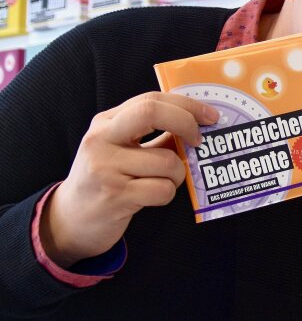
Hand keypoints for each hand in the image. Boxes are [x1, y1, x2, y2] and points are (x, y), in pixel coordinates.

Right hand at [40, 92, 218, 266]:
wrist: (71, 219)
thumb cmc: (106, 180)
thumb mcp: (122, 149)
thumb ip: (153, 134)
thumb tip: (198, 123)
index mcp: (106, 122)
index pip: (151, 100)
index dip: (186, 105)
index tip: (210, 116)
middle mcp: (101, 139)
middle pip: (152, 113)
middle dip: (186, 123)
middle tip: (199, 140)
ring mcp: (106, 167)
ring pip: (167, 161)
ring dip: (178, 173)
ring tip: (164, 180)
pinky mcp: (114, 196)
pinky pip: (162, 189)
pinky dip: (167, 193)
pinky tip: (152, 196)